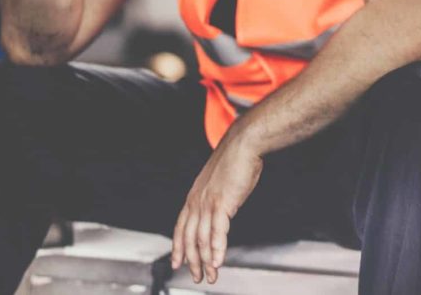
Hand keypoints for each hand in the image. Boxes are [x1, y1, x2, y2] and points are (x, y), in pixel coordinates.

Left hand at [171, 135, 263, 284]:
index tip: (177, 262)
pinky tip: (219, 261)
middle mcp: (197, 201)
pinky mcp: (222, 203)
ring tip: (211, 275)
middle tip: (197, 276)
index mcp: (194, 196)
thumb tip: (220, 208)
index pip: (181, 227)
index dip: (178, 247)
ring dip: (207, 260)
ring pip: (203, 239)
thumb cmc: (236, 159)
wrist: (243, 144)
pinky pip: (218, 232)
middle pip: (190, 238)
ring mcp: (208, 203)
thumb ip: (216, 197)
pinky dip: (218, 249)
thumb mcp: (220, 181)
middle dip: (193, 260)